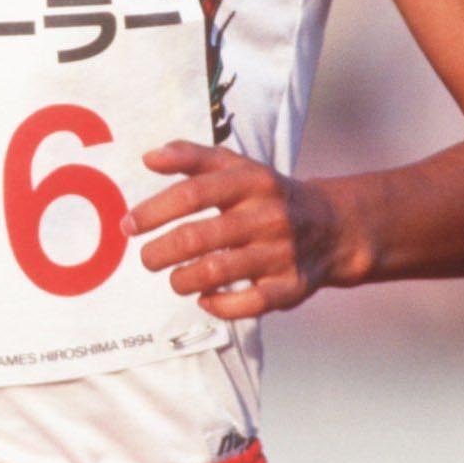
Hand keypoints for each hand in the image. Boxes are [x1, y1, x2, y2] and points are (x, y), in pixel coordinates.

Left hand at [129, 141, 360, 318]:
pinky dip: (218, 305)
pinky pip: (248, 304)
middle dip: (160, 252)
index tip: (129, 225)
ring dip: (182, 280)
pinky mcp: (291, 286)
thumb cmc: (268, 196)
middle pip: (198, 237)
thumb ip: (191, 157)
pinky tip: (204, 297)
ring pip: (217, 272)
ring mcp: (282, 253)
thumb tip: (148, 158)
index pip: (194, 193)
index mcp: (252, 182)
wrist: (333, 226)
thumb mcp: (237, 167)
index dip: (155, 210)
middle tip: (146, 259)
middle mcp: (269, 216)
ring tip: (174, 278)